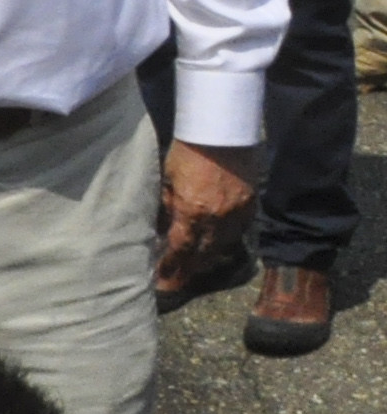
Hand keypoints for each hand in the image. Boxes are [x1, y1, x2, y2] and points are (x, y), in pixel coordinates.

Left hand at [153, 139, 261, 294]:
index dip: (171, 267)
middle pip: (203, 254)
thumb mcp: (167, 180)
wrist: (221, 132)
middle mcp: (216, 218)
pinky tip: (218, 244)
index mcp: (192, 212)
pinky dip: (227, 240)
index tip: (163, 281)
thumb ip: (166, 206)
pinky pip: (239, 231)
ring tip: (196, 266)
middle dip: (190, 269)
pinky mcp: (251, 204)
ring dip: (208, 257)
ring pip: (223, 246)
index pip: (180, 249)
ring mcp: (237, 213)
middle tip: (178, 281)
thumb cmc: (187, 152)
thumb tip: (163, 229)